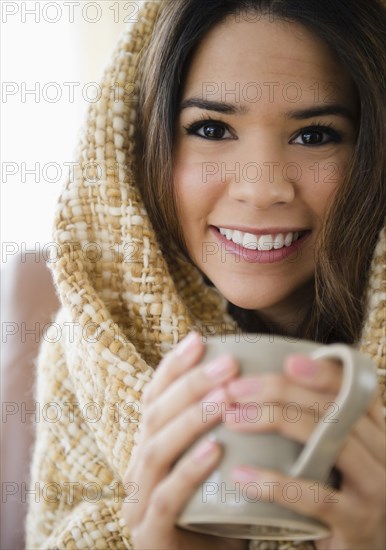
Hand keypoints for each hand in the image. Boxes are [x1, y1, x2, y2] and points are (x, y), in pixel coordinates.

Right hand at [122, 332, 245, 549]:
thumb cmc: (222, 509)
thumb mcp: (220, 460)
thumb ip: (223, 425)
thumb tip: (252, 375)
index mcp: (150, 445)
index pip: (153, 397)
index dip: (174, 366)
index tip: (199, 339)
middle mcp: (137, 468)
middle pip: (154, 416)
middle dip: (190, 385)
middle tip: (227, 364)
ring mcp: (138, 502)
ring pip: (156, 450)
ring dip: (191, 419)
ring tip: (224, 398)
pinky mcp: (150, 535)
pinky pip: (167, 498)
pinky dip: (190, 470)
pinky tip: (216, 449)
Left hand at [224, 353, 384, 549]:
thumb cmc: (343, 494)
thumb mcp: (340, 453)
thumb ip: (320, 421)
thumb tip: (272, 380)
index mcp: (377, 430)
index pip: (355, 387)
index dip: (323, 371)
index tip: (286, 360)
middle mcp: (382, 452)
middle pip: (332, 406)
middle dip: (280, 390)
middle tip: (236, 389)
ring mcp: (374, 488)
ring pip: (326, 439)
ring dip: (274, 420)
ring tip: (233, 418)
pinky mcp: (357, 521)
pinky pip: (314, 497)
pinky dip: (275, 483)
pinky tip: (241, 475)